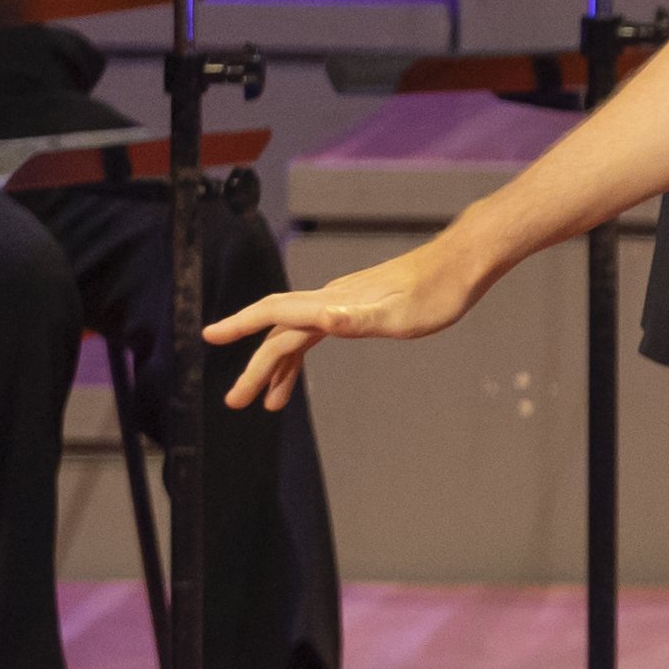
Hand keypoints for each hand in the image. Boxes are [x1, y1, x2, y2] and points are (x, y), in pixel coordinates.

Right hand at [203, 239, 502, 409]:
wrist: (461, 264)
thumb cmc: (436, 293)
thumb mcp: (400, 316)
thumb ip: (357, 320)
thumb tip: (320, 320)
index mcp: (333, 303)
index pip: (274, 313)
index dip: (239, 324)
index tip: (208, 336)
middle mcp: (330, 300)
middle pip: (279, 333)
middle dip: (255, 368)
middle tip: (236, 401)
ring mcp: (342, 302)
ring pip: (296, 335)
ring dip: (278, 367)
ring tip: (269, 403)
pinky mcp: (356, 306)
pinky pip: (316, 332)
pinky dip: (303, 354)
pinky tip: (298, 370)